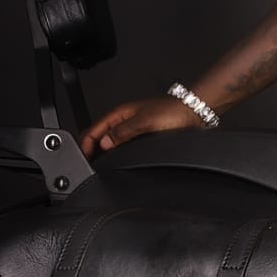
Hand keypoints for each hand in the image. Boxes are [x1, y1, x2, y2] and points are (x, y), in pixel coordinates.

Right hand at [80, 94, 209, 156]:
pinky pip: (121, 145)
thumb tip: (104, 143)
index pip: (93, 129)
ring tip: (97, 164)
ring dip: (101, 151)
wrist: (193, 113)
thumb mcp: (144, 122)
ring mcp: (132, 128)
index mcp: (120, 114)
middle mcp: (124, 120)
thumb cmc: (173, 112)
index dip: (85, 144)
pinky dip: (114, 152)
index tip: (82, 158)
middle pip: (98, 136)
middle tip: (87, 164)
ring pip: (109, 141)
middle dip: (89, 148)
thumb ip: (123, 132)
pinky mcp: (141, 135)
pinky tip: (116, 160)